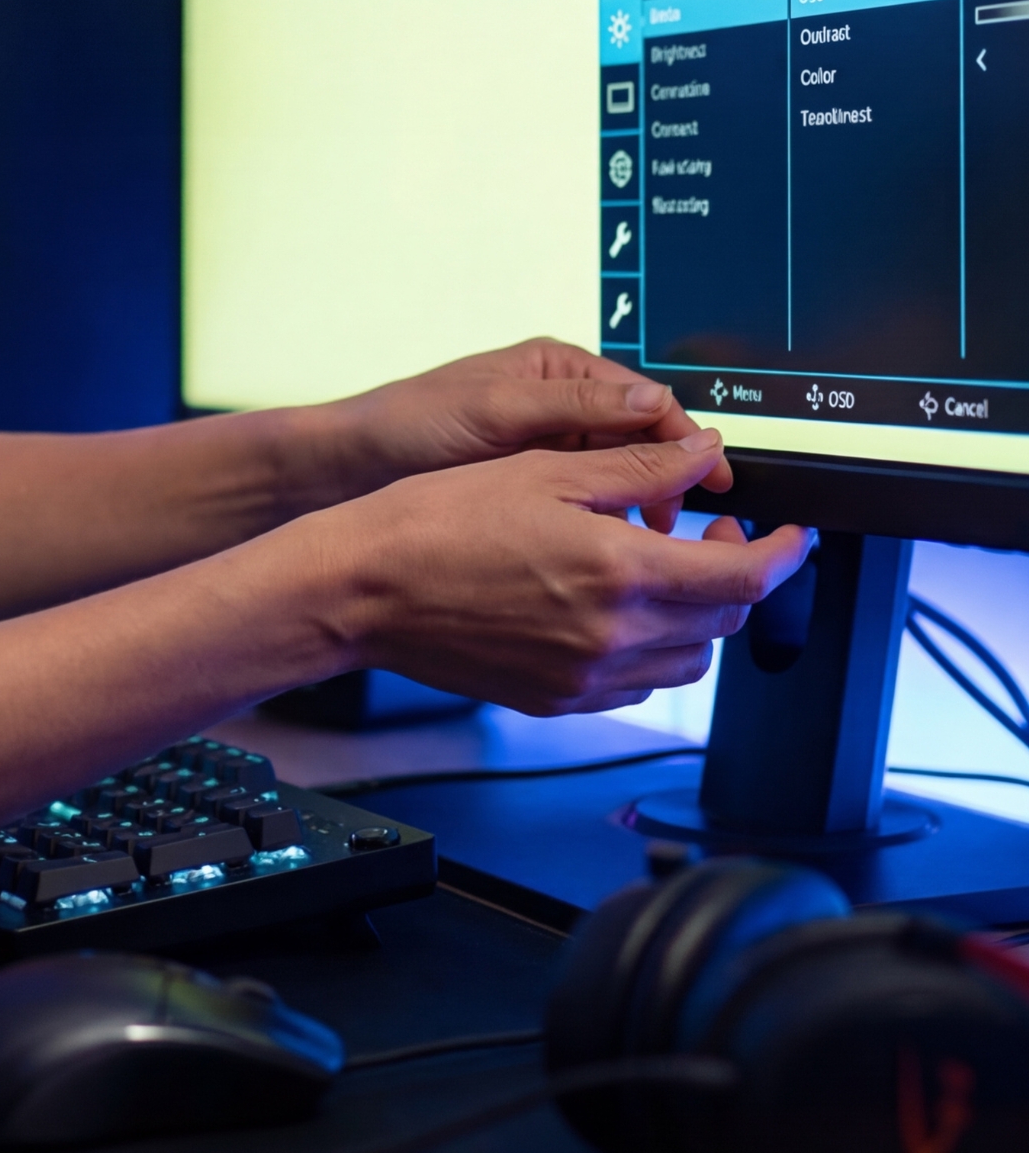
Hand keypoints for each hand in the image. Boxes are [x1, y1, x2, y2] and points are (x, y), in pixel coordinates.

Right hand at [309, 429, 809, 714]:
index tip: (790, 534)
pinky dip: (649, 650)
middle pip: (722, 619)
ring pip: (686, 661)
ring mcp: (584, 676)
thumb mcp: (544, 470)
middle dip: (735, 574)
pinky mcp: (555, 698)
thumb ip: (637, 467)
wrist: (361, 588)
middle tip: (712, 531)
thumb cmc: (433, 523)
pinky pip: (634, 685)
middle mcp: (612, 635)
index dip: (783, 553)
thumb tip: (701, 454)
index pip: (744, 576)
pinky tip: (613, 611)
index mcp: (619, 570)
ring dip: (695, 617)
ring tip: (660, 572)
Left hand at [311, 336, 727, 530]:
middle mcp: (561, 407)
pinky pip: (586, 510)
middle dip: (666, 483)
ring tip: (643, 545)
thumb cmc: (408, 426)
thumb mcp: (495, 411)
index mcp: (560, 371)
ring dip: (638, 512)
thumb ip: (576, 408)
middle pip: (642, 446)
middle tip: (680, 527)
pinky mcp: (529, 492)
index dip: (686, 444)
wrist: (343, 470)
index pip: (649, 405)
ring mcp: (546, 451)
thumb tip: (658, 409)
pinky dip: (603, 530)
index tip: (713, 482)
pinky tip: (605, 555)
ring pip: (618, 483)